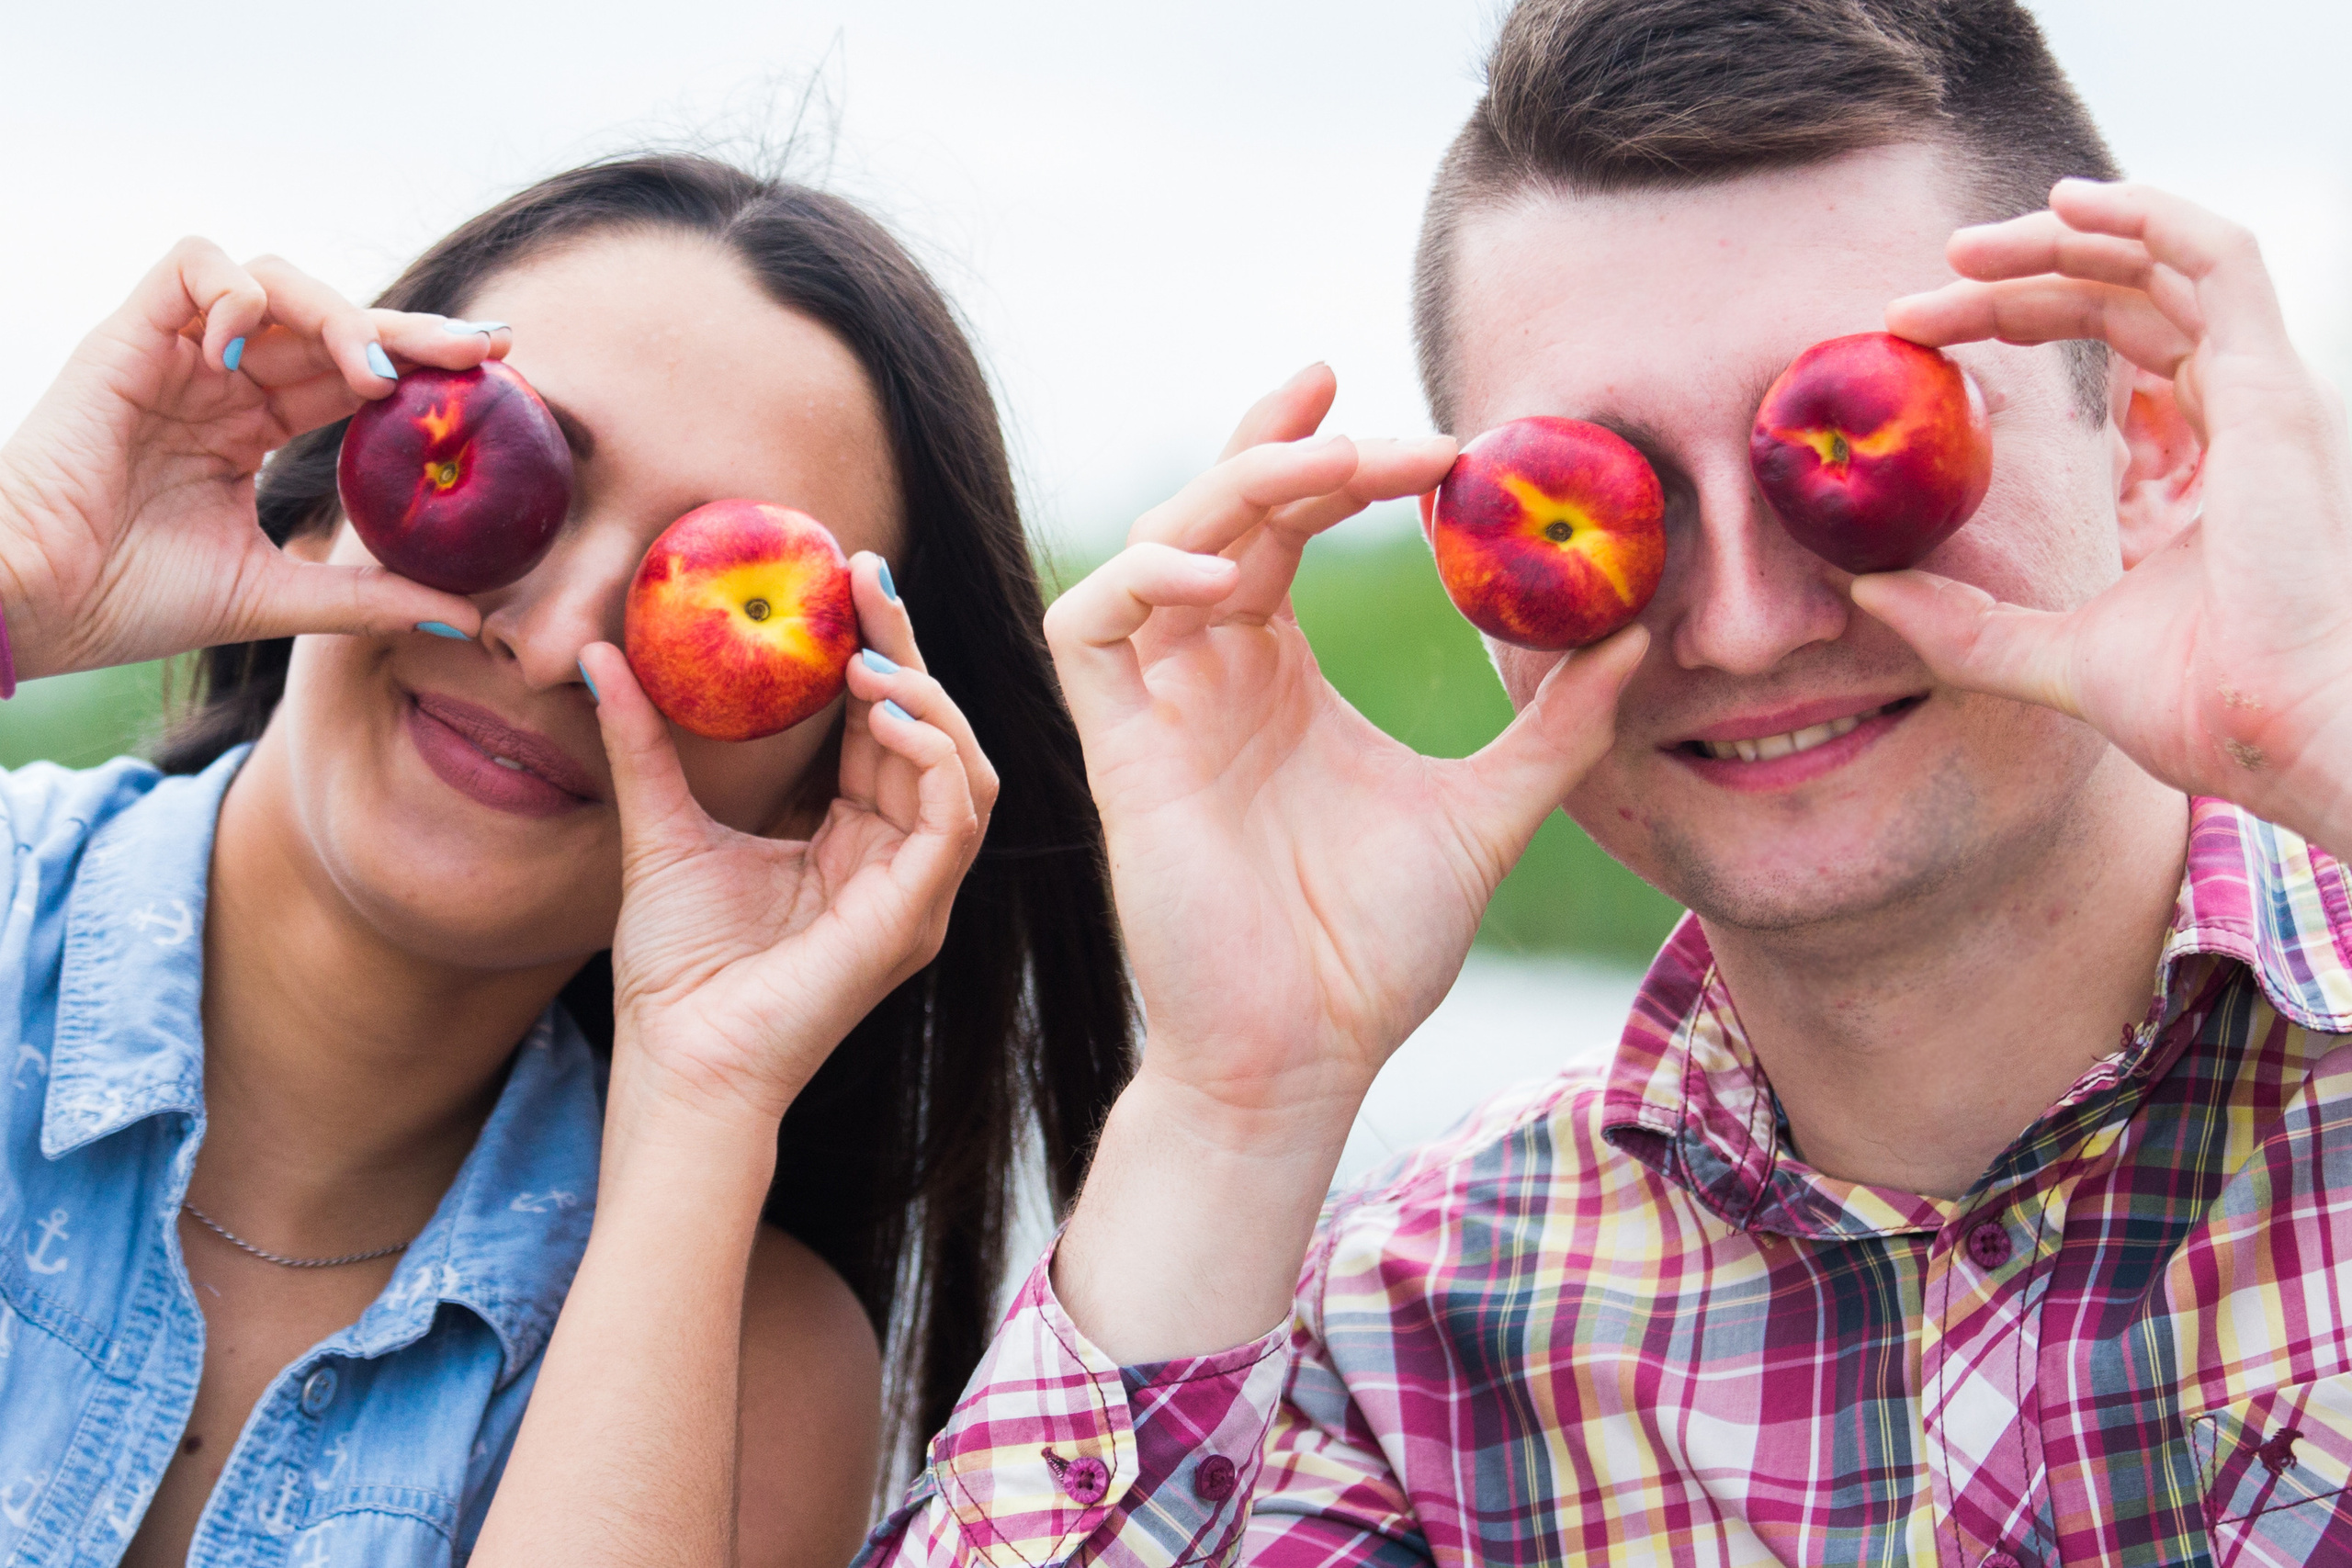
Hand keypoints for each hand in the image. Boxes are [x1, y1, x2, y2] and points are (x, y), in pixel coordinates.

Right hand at [0, 238, 502, 679]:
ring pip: (273, 280)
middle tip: (484, 349)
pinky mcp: (126, 335)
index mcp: (253, 430)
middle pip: (331, 322)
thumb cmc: (131, 601)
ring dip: (336, 312)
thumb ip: (369, 599)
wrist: (36, 605)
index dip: (422, 368)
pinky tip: (255, 356)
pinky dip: (237, 292)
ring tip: (371, 374)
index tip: (498, 374)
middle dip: (411, 328)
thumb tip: (470, 620)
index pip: (353, 378)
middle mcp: (222, 382)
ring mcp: (178, 355)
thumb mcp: (274, 599)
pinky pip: (191, 267)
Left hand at [584, 554, 993, 1137]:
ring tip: (865, 658)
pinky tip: (884, 715)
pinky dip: (932, 756)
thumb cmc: (675, 974)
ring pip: (964, 767)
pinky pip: (955, 817)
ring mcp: (915, 892)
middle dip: (907, 649)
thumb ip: (643, 747)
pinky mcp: (915, 915)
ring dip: (926, 699)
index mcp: (853, 840)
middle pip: (932, 732)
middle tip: (865, 577)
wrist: (678, 1064)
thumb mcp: (659, 831)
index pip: (882, 726)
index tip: (843, 579)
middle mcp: (897, 861)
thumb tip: (603, 657)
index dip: (874, 649)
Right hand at [1046, 365, 1646, 1140]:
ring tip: (1337, 472)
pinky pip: (1090, 625)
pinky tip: (1235, 581)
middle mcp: (1211, 672)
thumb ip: (1555, 728)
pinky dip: (1147, 579)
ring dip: (1234, 486)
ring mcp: (1160, 707)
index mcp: (1279, 674)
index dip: (1335, 460)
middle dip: (1293, 447)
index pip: (1283, 523)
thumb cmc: (1373, 952)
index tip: (1436, 439)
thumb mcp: (1488, 816)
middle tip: (1391, 430)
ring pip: (1157, 543)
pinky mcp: (1118, 750)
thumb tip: (1638, 636)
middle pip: (1220, 507)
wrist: (1305, 1058)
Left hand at [1862, 180, 2351, 854]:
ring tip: (1962, 247)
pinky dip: (2149, 215)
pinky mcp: (2273, 387)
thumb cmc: (2202, 706)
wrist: (2283, 732)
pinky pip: (2221, 258)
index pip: (2113, 352)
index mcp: (2201, 466)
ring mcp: (2263, 394)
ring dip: (2063, 238)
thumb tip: (1865, 595)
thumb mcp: (2049, 653)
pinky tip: (2066, 205)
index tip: (1917, 338)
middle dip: (2017, 280)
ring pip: (2164, 265)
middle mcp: (2238, 416)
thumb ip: (1961, 624)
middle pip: (2124, 300)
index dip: (2017, 325)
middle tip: (1918, 293)